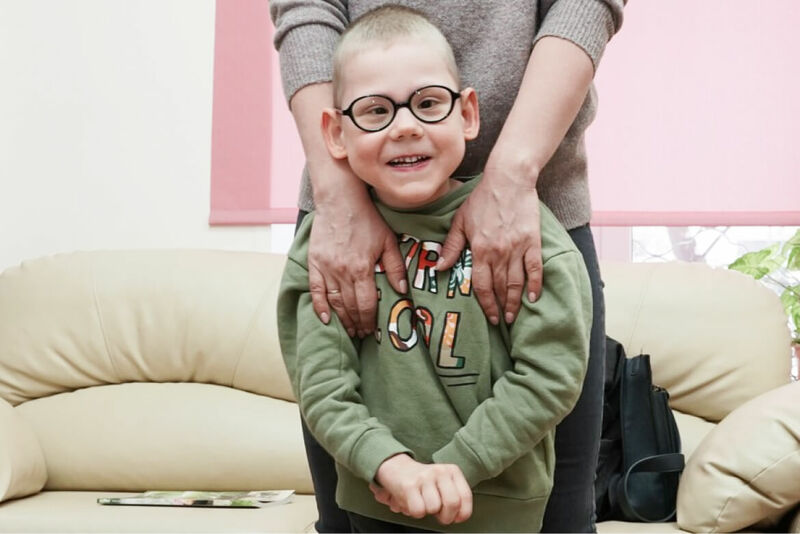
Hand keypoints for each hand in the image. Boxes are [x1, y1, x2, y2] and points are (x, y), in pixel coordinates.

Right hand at [309, 191, 406, 336]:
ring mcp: (326, 268)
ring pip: (333, 302)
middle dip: (357, 323)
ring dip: (342, 319)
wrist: (340, 200)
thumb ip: (395, 267)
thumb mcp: (388, 240)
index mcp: (362, 268)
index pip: (366, 304)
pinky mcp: (314, 262)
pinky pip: (315, 290)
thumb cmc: (367, 219)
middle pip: (350, 306)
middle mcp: (342, 271)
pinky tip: (326, 319)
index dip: (370, 320)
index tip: (372, 330)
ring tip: (349, 330)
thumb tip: (402, 291)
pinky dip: (320, 306)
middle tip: (362, 334)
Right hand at [370, 454, 471, 524]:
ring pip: (434, 508)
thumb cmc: (422, 481)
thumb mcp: (443, 483)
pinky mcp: (409, 485)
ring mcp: (424, 477)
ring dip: (427, 512)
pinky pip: (418, 510)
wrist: (396, 467)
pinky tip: (412, 502)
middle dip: (446, 516)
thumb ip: (454, 496)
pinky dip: (414, 512)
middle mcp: (440, 471)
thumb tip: (459, 516)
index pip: (465, 496)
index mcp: (452, 471)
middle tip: (438, 515)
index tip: (456, 518)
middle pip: (452, 503)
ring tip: (422, 502)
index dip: (462, 513)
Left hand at [437, 163, 541, 325]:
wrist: (508, 180)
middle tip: (501, 321)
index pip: (481, 285)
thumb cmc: (481, 200)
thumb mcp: (460, 221)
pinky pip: (535, 269)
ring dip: (515, 302)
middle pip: (499, 287)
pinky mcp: (532, 242)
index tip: (488, 317)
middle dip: (500, 307)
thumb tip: (439, 267)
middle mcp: (499, 253)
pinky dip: (535, 284)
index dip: (485, 304)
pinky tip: (533, 297)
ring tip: (513, 316)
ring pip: (517, 282)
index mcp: (480, 249)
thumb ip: (452, 247)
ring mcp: (517, 248)